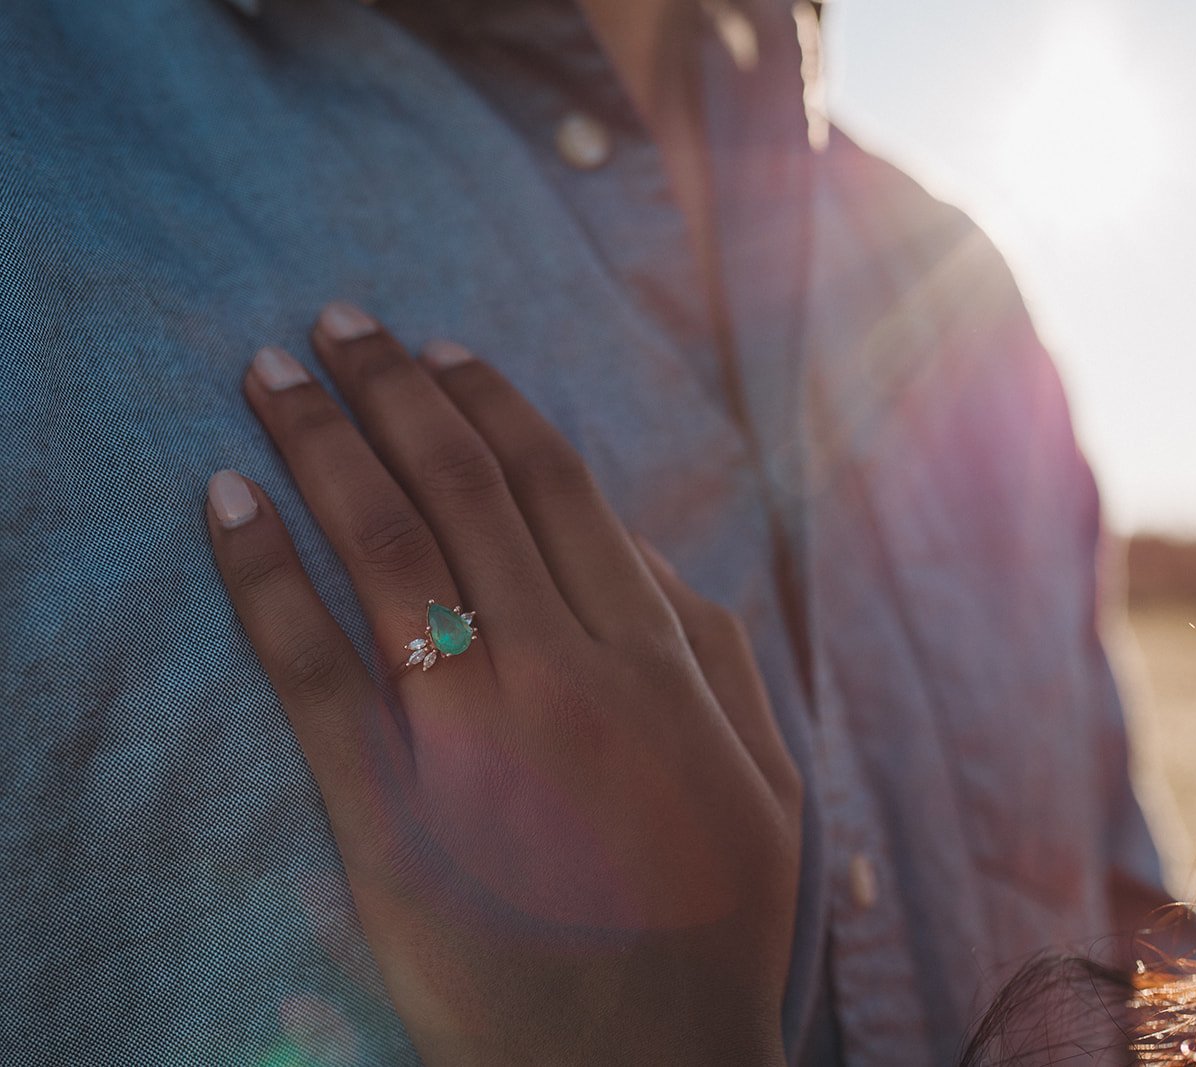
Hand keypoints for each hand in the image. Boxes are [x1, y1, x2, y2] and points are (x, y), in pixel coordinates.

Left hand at [204, 303, 801, 1065]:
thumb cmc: (716, 923)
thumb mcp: (766, 777)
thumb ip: (715, 649)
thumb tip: (642, 548)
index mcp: (659, 657)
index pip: (558, 486)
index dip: (490, 401)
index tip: (441, 348)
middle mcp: (566, 669)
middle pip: (459, 488)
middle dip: (389, 387)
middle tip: (333, 322)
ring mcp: (476, 736)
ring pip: (385, 545)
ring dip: (317, 441)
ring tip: (267, 374)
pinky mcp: (391, 810)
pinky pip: (311, 664)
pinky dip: (261, 571)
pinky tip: (224, 503)